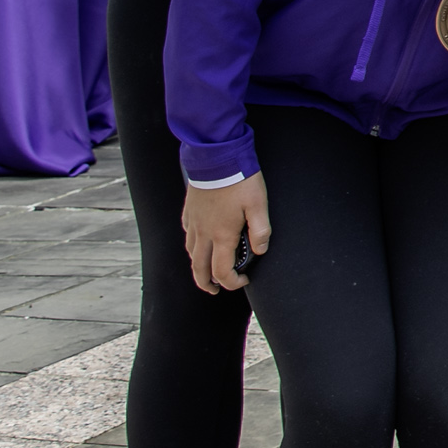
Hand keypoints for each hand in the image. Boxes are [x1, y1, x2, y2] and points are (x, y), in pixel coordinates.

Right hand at [184, 174, 269, 293]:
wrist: (216, 157)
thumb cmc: (240, 180)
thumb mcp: (259, 204)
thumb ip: (261, 230)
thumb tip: (260, 250)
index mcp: (221, 235)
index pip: (221, 271)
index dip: (231, 282)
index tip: (243, 280)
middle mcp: (203, 232)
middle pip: (199, 269)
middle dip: (207, 284)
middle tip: (216, 289)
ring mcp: (193, 222)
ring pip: (191, 253)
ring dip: (198, 266)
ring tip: (207, 271)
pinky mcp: (189, 210)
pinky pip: (187, 234)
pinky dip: (193, 245)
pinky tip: (199, 242)